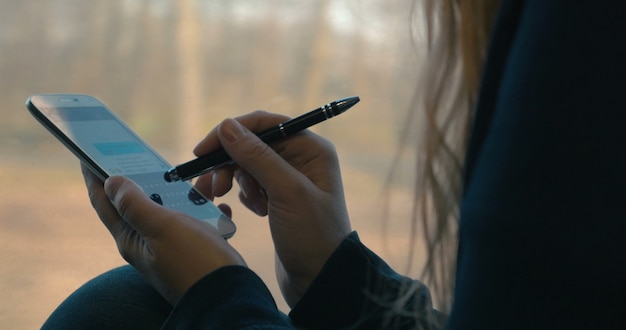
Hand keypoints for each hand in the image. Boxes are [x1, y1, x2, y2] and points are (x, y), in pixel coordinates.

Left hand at [81, 164, 245, 304]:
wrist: (230, 295)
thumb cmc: (195, 262)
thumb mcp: (162, 227)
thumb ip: (134, 203)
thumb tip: (111, 181)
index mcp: (131, 238)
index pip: (104, 202)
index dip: (94, 176)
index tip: (88, 153)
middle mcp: (148, 242)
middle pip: (140, 201)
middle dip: (148, 178)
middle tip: (151, 156)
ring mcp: (172, 245)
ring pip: (173, 207)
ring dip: (185, 191)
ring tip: (203, 178)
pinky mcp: (195, 248)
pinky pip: (198, 220)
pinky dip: (206, 209)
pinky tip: (218, 204)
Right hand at [193, 111, 351, 306]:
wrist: (320, 280)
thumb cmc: (312, 236)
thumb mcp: (286, 192)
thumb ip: (257, 156)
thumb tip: (227, 126)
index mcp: (311, 149)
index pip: (265, 124)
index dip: (232, 132)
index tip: (203, 151)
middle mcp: (302, 159)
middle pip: (253, 144)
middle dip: (229, 162)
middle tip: (212, 187)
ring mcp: (290, 179)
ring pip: (249, 165)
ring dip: (236, 180)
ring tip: (237, 202)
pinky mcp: (280, 198)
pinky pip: (252, 185)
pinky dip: (247, 195)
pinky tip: (257, 212)